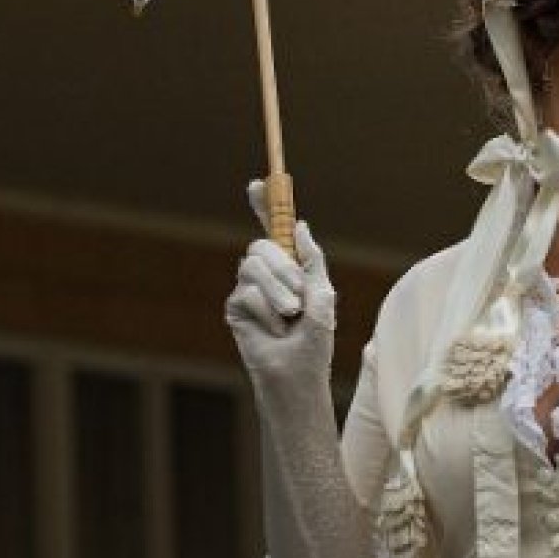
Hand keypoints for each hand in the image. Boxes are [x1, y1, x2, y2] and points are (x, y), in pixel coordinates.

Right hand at [226, 187, 335, 388]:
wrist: (298, 374)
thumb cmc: (315, 339)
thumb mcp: (323, 294)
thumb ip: (312, 260)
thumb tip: (301, 225)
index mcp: (289, 267)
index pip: (274, 230)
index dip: (264, 205)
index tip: (258, 183)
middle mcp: (267, 275)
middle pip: (262, 245)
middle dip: (283, 268)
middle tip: (299, 296)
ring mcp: (248, 289)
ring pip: (253, 266)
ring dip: (278, 293)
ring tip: (291, 316)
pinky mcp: (235, 307)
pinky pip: (246, 293)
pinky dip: (267, 312)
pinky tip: (275, 331)